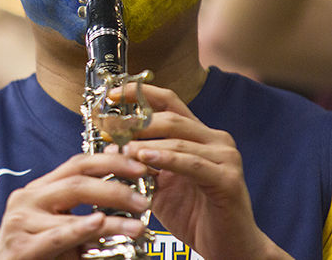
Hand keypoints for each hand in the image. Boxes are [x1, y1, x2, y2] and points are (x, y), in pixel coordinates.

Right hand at [0, 152, 149, 259]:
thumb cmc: (36, 253)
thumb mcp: (61, 225)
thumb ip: (85, 206)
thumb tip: (120, 175)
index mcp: (39, 189)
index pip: (77, 164)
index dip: (111, 162)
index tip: (140, 167)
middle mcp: (27, 199)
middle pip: (77, 182)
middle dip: (115, 188)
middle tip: (143, 201)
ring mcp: (21, 222)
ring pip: (72, 211)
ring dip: (111, 218)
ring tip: (137, 225)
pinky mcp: (21, 247)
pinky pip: (56, 236)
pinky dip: (79, 229)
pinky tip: (99, 224)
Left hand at [114, 84, 291, 258]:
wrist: (229, 248)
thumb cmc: (195, 214)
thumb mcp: (160, 185)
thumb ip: (143, 164)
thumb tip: (113, 147)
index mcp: (198, 135)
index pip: (169, 103)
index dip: (140, 94)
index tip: (112, 95)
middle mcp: (215, 140)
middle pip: (171, 118)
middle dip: (136, 121)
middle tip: (109, 127)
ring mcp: (225, 157)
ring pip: (179, 140)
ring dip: (145, 142)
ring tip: (121, 147)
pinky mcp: (228, 179)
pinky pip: (193, 164)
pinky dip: (167, 159)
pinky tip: (145, 158)